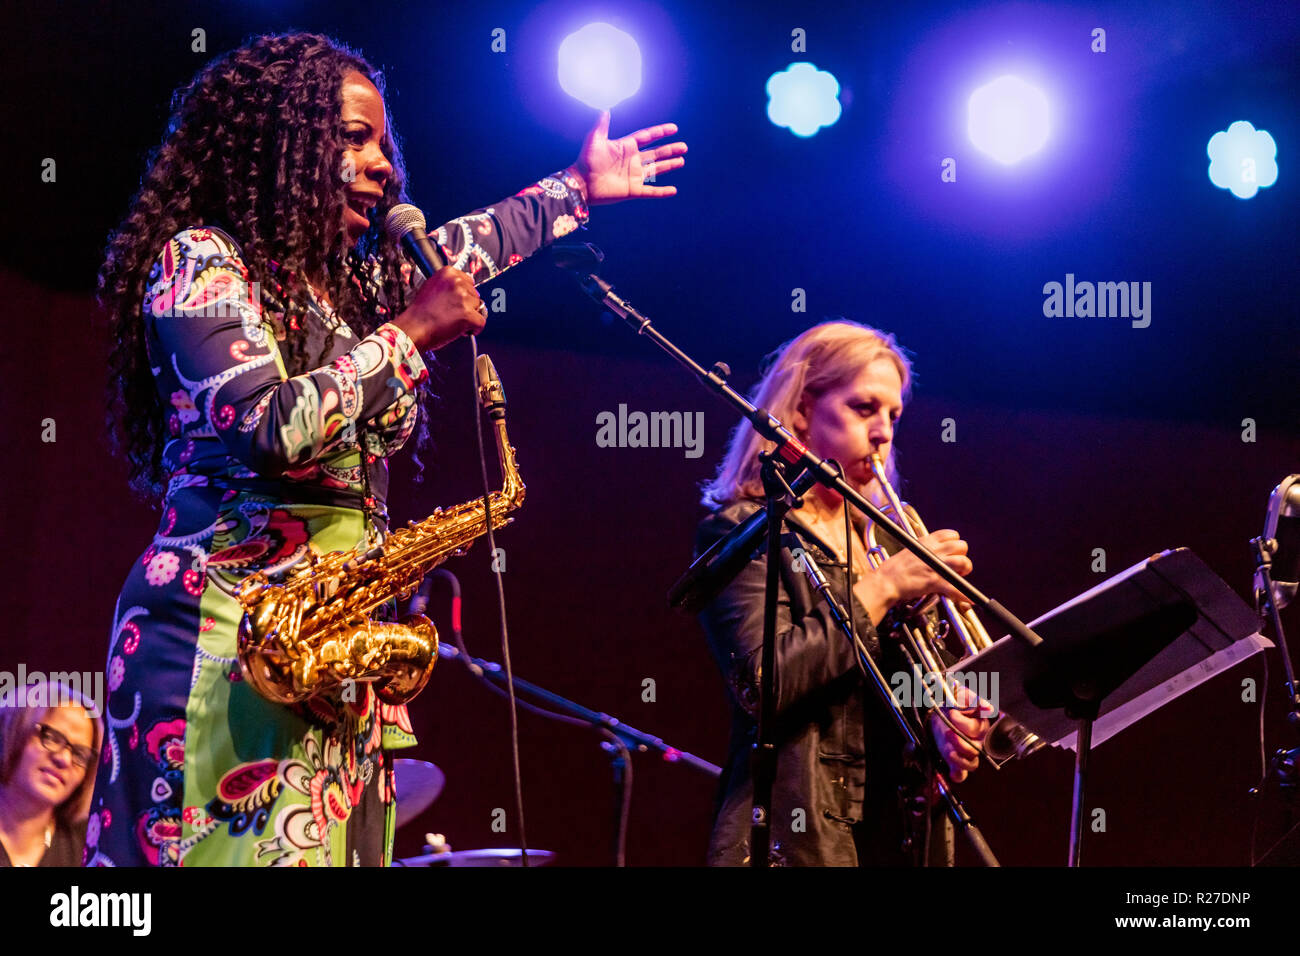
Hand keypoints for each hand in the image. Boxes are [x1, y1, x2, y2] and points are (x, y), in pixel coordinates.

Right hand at [391, 266, 485, 350]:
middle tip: (451, 314)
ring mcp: (463, 298)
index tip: (456, 302)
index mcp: (448, 273)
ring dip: (470, 317)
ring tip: (452, 321)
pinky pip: (481, 322)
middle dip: (467, 306)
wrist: (413, 329)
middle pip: (475, 295)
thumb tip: (463, 288)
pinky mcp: (468, 315)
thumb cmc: (419, 313)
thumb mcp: (431, 287)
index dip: (463, 295)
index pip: (468, 281)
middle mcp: (456, 282)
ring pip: (479, 308)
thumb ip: (448, 285)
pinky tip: (461, 330)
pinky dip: (474, 329)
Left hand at [568, 111, 686, 204]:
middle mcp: (632, 161)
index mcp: (626, 147)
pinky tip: (673, 190)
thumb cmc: (586, 160)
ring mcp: (633, 176)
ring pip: (656, 170)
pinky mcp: (632, 190)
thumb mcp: (595, 139)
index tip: (674, 128)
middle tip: (684, 147)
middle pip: (656, 153)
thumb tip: (605, 107)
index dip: (660, 132)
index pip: (647, 137)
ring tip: (681, 161)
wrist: (581, 183)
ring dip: (669, 166)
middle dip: (670, 150)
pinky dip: (662, 192)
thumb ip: (602, 124)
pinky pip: (651, 191)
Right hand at [875, 529, 971, 605]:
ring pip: (964, 562)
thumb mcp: (910, 550)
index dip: (955, 543)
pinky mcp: (935, 581)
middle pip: (961, 547)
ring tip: (959, 577)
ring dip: (964, 571)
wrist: (886, 582)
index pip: (951, 534)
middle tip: (957, 566)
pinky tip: (969, 599)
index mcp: (927, 542)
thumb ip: (925, 550)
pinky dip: (964, 595)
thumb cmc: (893, 570)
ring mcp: (936, 566)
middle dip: (962, 556)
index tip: (953, 551)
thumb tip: (935, 553)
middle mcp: (934, 551)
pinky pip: (956, 588)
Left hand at [929, 685, 988, 781]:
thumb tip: (989, 709)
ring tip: (948, 751)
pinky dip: (957, 774)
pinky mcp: (956, 761)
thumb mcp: (959, 695)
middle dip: (959, 741)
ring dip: (959, 759)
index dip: (963, 724)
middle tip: (948, 732)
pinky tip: (951, 769)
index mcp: (980, 725)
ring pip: (972, 764)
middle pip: (975, 749)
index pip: (977, 729)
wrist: (938, 714)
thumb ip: (971, 699)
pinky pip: (961, 775)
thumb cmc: (951, 705)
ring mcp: (967, 753)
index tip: (952, 713)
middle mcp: (977, 742)